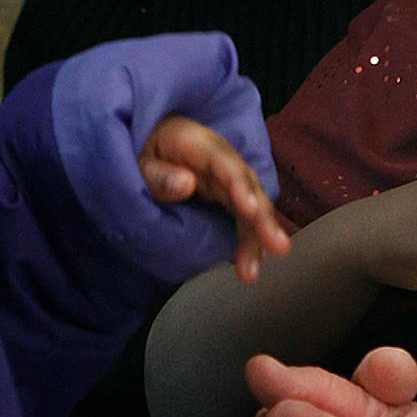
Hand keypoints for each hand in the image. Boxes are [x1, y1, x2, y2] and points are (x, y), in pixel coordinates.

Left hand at [141, 114, 291, 281]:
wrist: (150, 151)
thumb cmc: (144, 155)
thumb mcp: (139, 163)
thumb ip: (158, 175)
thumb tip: (187, 184)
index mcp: (198, 143)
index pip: (225, 163)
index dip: (240, 185)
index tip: (251, 209)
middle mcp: (220, 160)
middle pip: (247, 186)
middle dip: (262, 218)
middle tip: (277, 247)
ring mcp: (227, 180)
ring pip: (251, 205)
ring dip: (257, 238)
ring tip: (252, 272)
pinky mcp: (228, 198)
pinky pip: (244, 218)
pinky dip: (249, 241)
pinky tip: (251, 264)